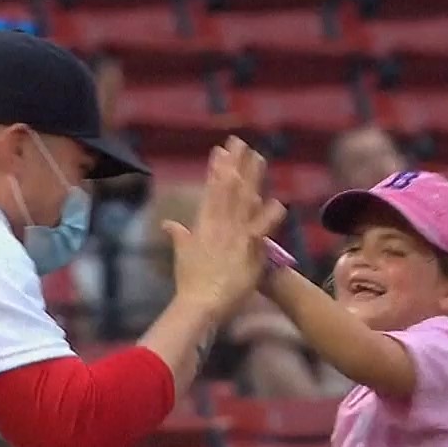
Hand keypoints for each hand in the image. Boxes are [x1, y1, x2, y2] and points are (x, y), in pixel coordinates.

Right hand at [162, 136, 286, 316]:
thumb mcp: (182, 254)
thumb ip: (179, 236)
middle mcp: (218, 224)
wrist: (200, 303)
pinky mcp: (247, 250)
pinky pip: (261, 230)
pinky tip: (279, 202)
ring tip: (258, 158)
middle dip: (235, 164)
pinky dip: (269, 217)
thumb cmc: (191, 282)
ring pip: (244, 200)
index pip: (211, 191)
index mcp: (203, 224)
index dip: (217, 170)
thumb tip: (168, 223)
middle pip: (229, 189)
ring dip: (251, 178)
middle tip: (241, 142)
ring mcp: (233, 235)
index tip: (221, 151)